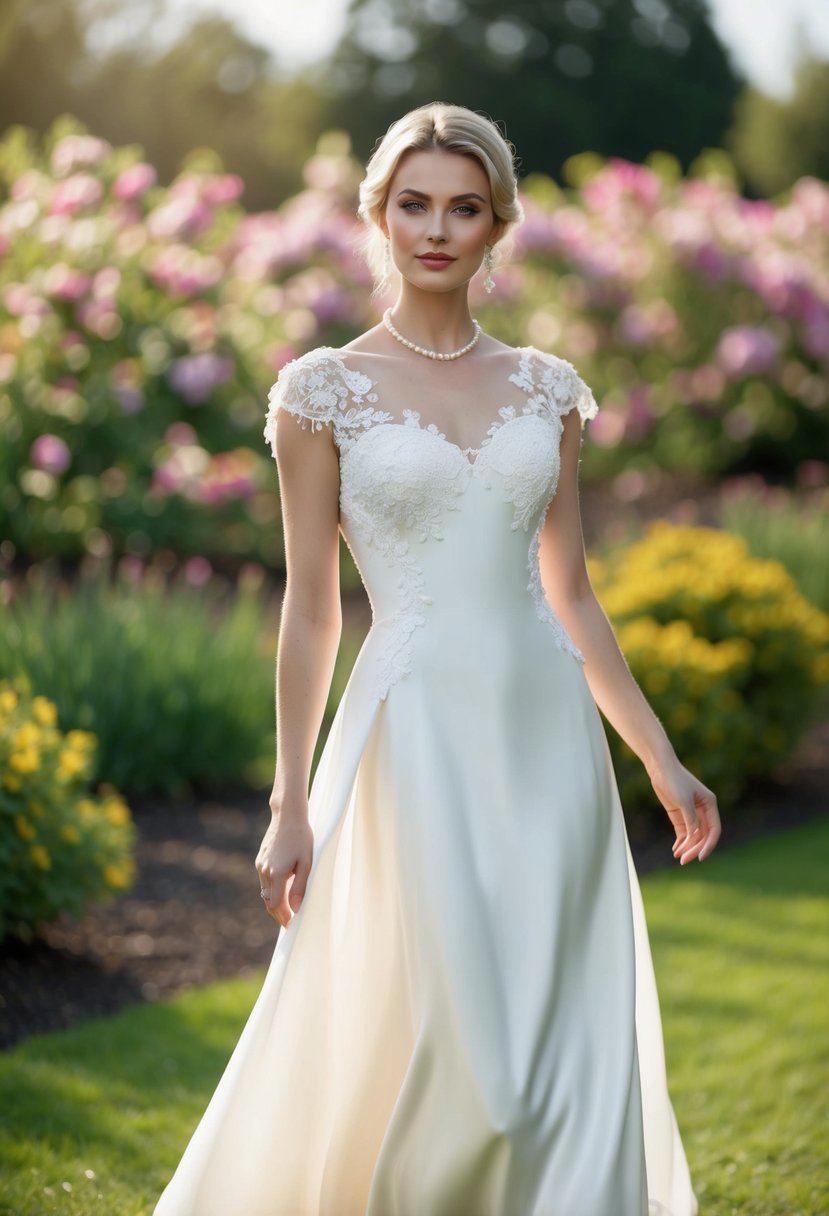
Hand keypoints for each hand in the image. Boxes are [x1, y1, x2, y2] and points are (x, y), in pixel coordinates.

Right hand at [255, 811, 313, 927]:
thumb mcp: (307, 863)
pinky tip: (282, 893)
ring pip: (265, 892)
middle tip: (290, 924)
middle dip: (279, 915)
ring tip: (288, 912)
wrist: (288, 816)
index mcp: (276, 874)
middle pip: (269, 902)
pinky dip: (272, 891)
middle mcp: (264, 871)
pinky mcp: (259, 860)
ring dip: (275, 904)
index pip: (276, 905)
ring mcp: (260, 866)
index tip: (292, 926)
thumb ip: (300, 887)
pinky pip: (264, 881)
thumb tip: (296, 909)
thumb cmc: (302, 838)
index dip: (284, 918)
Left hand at [647, 754, 721, 864]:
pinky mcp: (680, 815)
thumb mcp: (683, 800)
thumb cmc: (674, 780)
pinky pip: (684, 832)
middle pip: (703, 835)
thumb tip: (695, 836)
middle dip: (695, 848)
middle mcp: (703, 810)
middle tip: (684, 860)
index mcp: (710, 804)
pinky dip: (681, 841)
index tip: (701, 857)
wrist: (660, 768)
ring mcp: (691, 813)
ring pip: (693, 836)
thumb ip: (690, 819)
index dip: (709, 845)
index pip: (714, 830)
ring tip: (678, 857)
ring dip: (687, 847)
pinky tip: (676, 850)